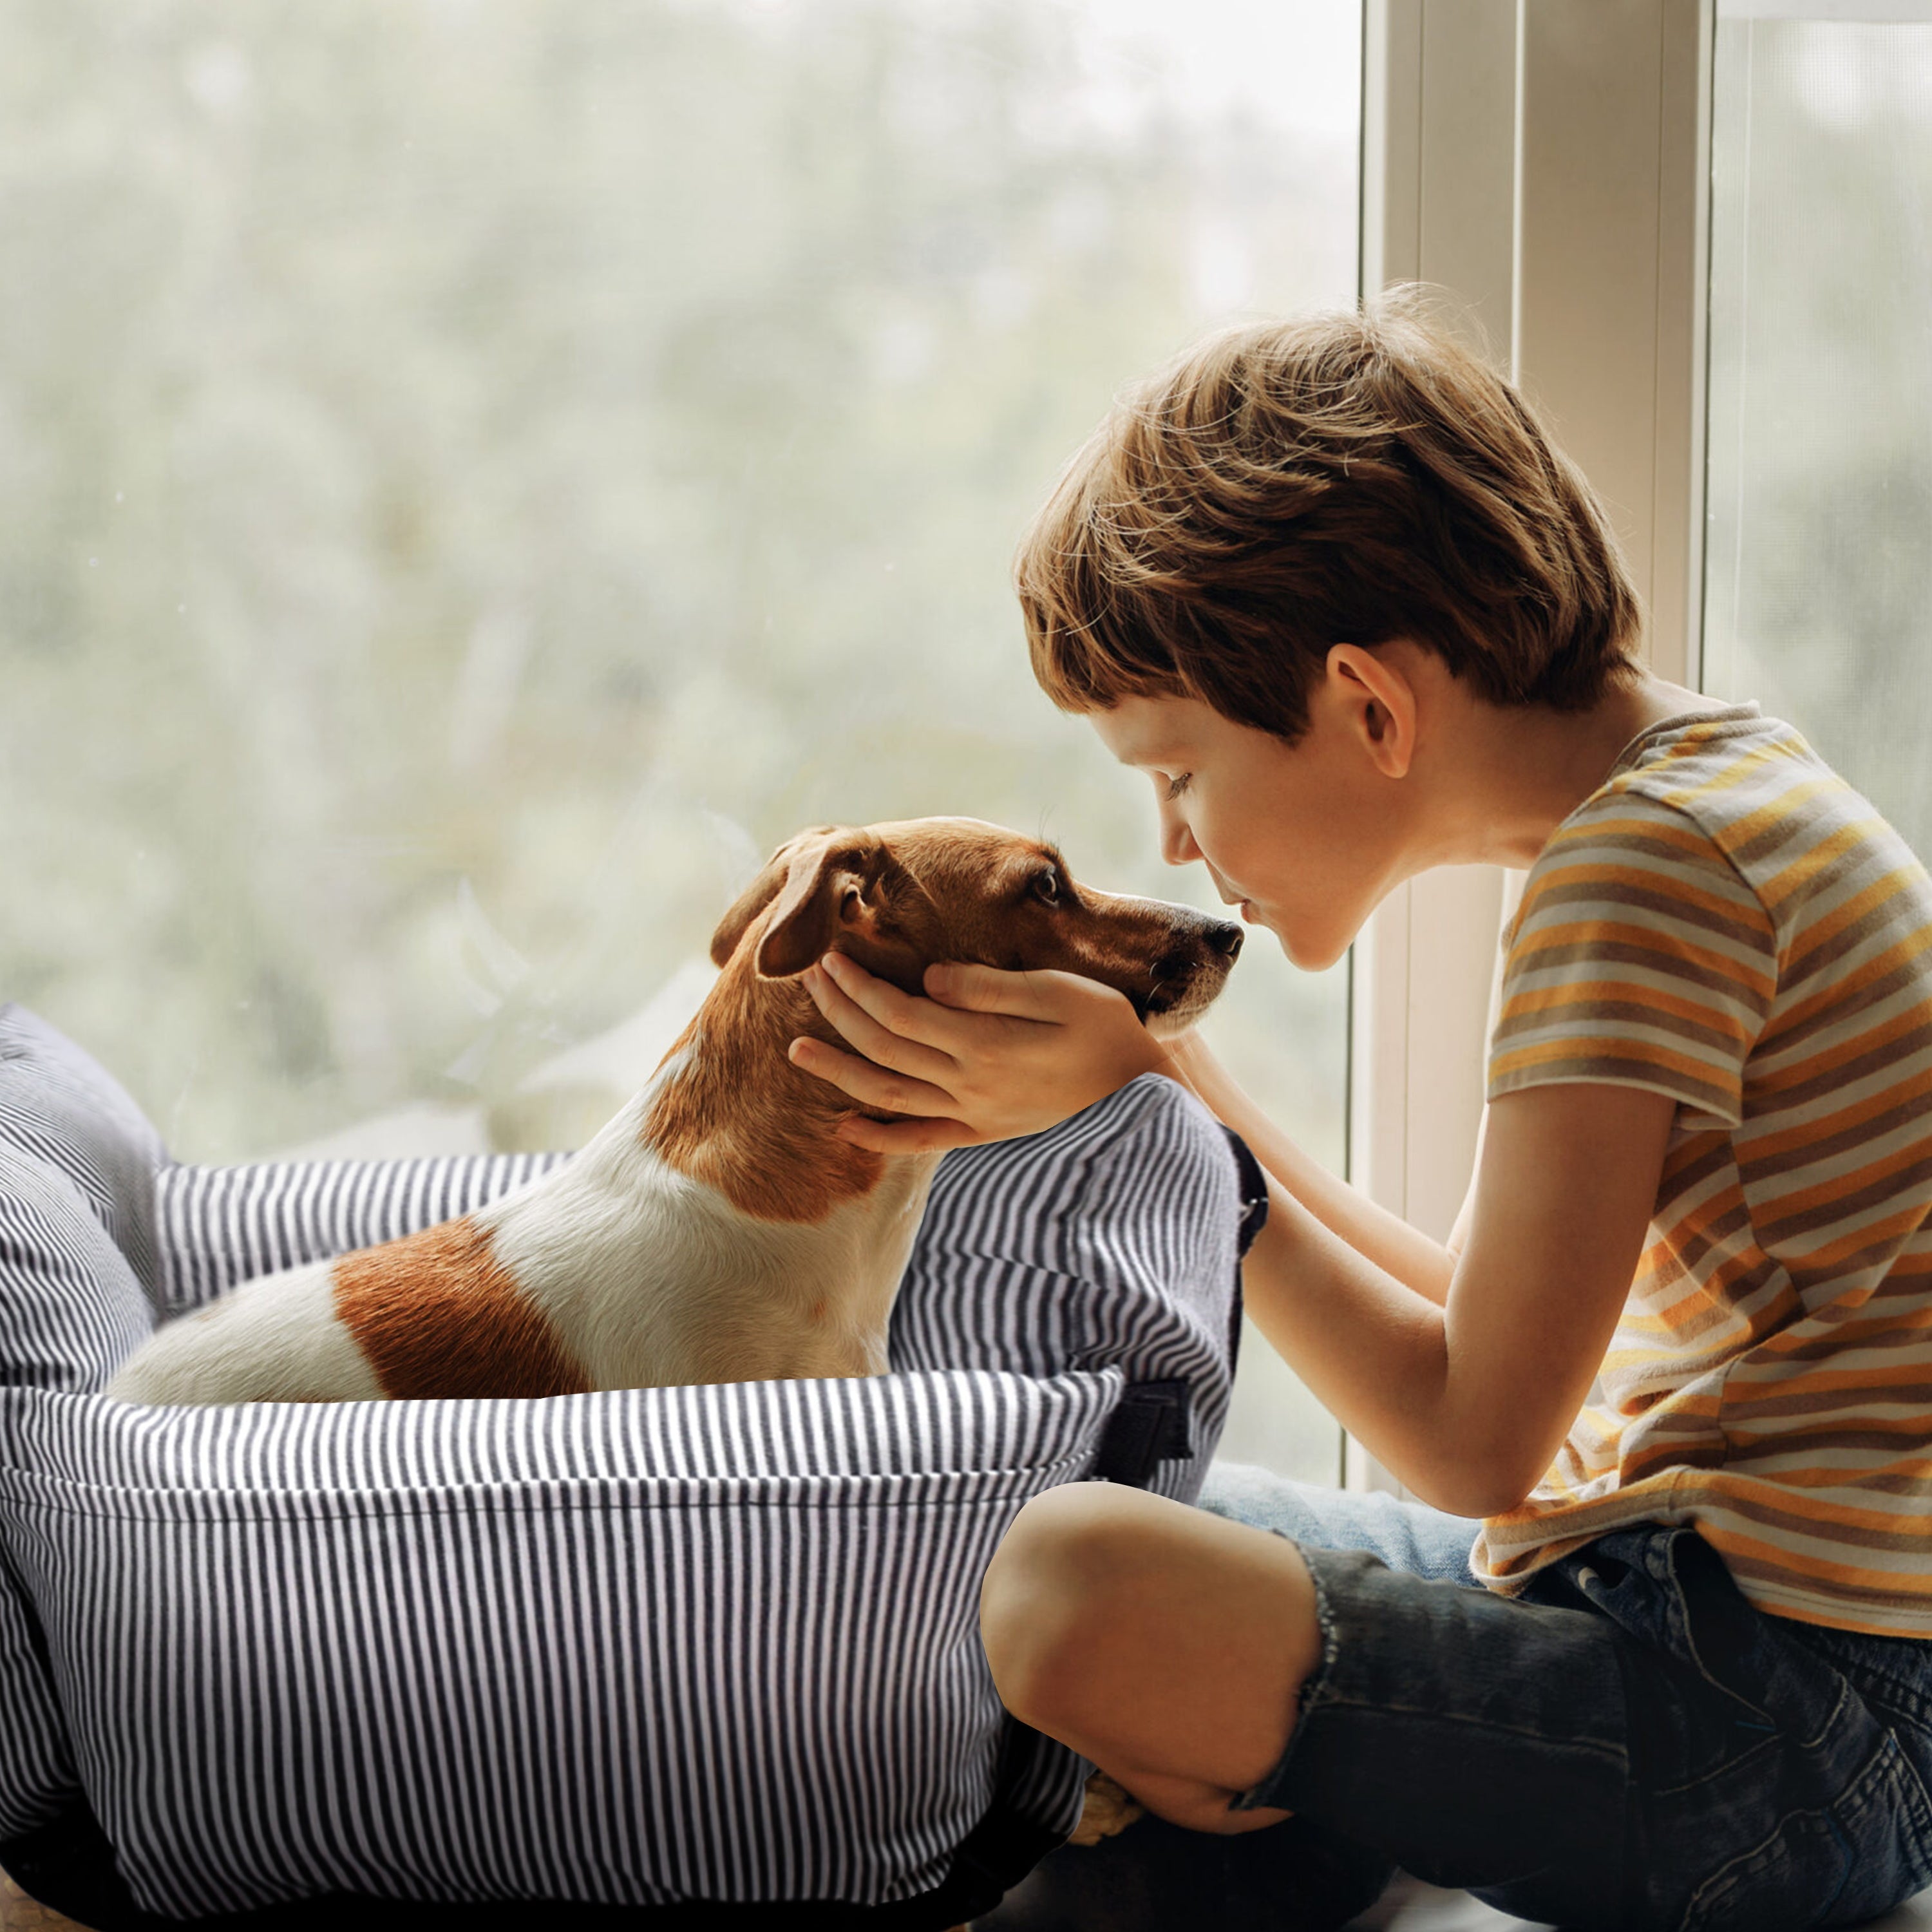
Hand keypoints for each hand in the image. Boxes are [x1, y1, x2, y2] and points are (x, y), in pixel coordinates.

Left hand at [787, 952, 1173, 1153]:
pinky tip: (846, 1126)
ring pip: (888, 1094)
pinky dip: (879, 1136)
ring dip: (840, 1071)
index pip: (899, 1011)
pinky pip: (920, 1140)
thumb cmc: (1108, 1030)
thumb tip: (930, 978)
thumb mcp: (1060, 993)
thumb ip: (991, 988)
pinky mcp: (984, 1133)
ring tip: (796, 1050)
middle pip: (884, 1046)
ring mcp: (973, 1115)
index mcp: (983, 1043)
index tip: (831, 958)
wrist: (1145, 1097)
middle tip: (809, 978)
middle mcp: (968, 1085)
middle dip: (840, 1011)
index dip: (858, 985)